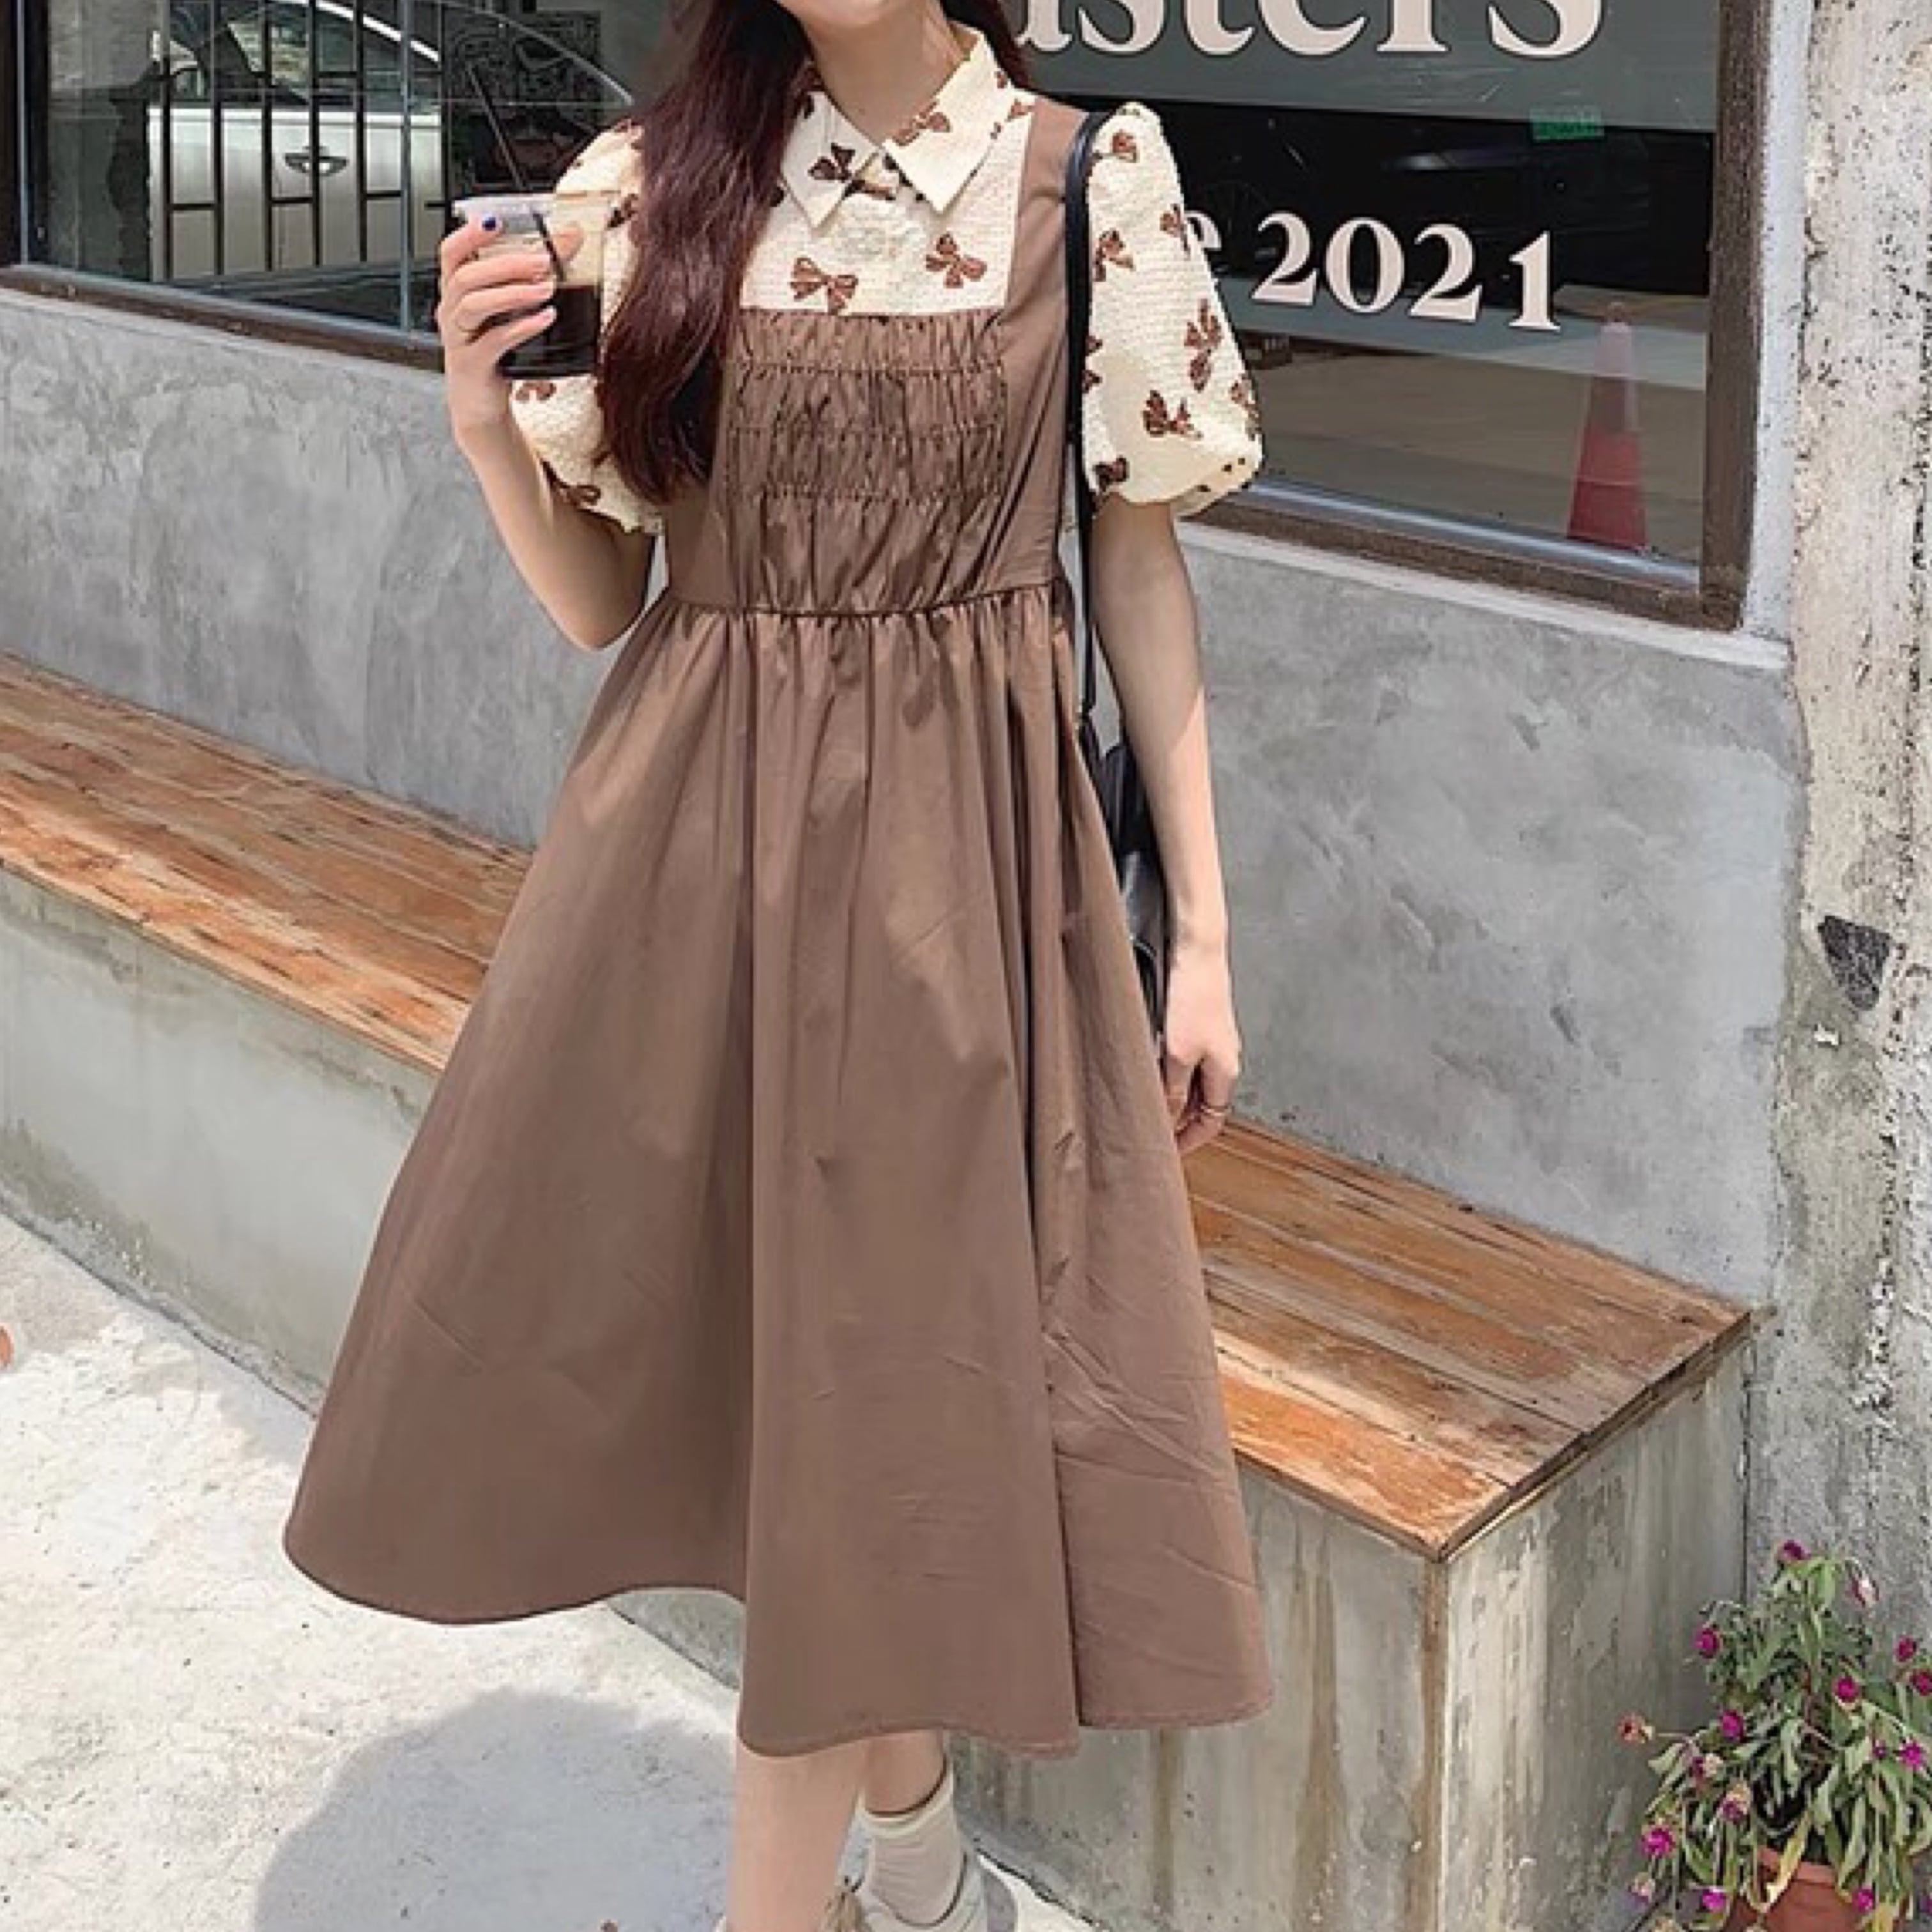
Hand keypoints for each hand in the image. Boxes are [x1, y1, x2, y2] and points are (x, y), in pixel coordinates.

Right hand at [434, 215, 583, 442]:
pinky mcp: (473, 365)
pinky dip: (521, 327)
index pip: (451, 253)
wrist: (482, 405)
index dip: (469, 234)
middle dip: (506, 264)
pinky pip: (493, 341)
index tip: (496, 220)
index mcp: (457, 293)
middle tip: (543, 260)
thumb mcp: (513, 311)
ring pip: (474, 304)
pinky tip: (544, 318)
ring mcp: (459, 338)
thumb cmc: (497, 354)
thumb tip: (571, 237)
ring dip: (513, 292)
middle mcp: (452, 311)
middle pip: (467, 276)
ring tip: (547, 289)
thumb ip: (536, 273)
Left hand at [1161, 936, 1239, 1153]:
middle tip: (1150, 1132)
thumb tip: (1167, 1120)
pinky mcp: (1200, 1025)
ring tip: (1145, 1104)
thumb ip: (1172, 1090)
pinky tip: (1148, 1071)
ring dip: (1171, 1097)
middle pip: (1203, 1105)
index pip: (1212, 1122)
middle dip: (1179, 1122)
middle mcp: (1224, 1059)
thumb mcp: (1177, 1054)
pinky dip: (1169, 1074)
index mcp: (1226, 1072)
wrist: (1197, 951)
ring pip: (1192, 1083)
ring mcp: (1214, 1041)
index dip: (1190, 1140)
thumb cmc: (1193, 996)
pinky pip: (1186, 1063)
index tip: (1167, 1152)